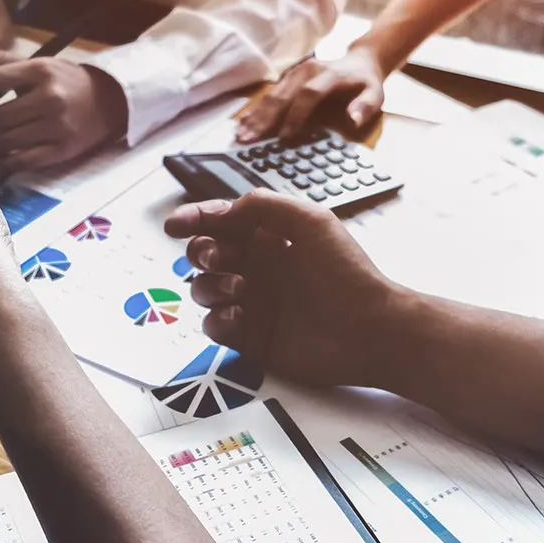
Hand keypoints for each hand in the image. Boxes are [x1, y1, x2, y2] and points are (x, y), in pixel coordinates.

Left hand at [0, 49, 127, 172]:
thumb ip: (2, 61)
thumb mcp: (38, 64)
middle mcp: (47, 98)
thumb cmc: (67, 81)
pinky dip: (4, 162)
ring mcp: (56, 126)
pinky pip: (23, 160)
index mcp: (37, 71)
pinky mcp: (62, 149)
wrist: (111, 102)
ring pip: (5, 142)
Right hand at [163, 190, 402, 387]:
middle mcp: (259, 268)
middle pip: (206, 255)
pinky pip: (214, 326)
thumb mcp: (309, 221)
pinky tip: (238, 316)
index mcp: (271, 237)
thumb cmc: (345, 273)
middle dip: (202, 253)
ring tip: (239, 289)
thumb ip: (262, 205)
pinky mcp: (252, 337)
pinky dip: (217, 319)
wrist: (368, 330)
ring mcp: (253, 303)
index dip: (195, 219)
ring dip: (210, 286)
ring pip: (204, 289)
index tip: (175, 224)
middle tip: (218, 258)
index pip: (222, 222)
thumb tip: (223, 210)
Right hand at [236, 48, 386, 142]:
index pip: (308, 95)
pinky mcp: (287, 76)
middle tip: (249, 140)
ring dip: (255, 116)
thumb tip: (353, 119)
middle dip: (265, 120)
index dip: (295, 116)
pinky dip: (255, 109)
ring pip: (272, 94)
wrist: (359, 61)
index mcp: (328, 75)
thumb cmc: (366, 83)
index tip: (285, 138)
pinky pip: (269, 93)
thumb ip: (365, 106)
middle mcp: (307, 70)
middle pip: (283, 95)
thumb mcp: (375, 94)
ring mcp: (295, 71)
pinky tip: (243, 123)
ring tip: (240, 135)